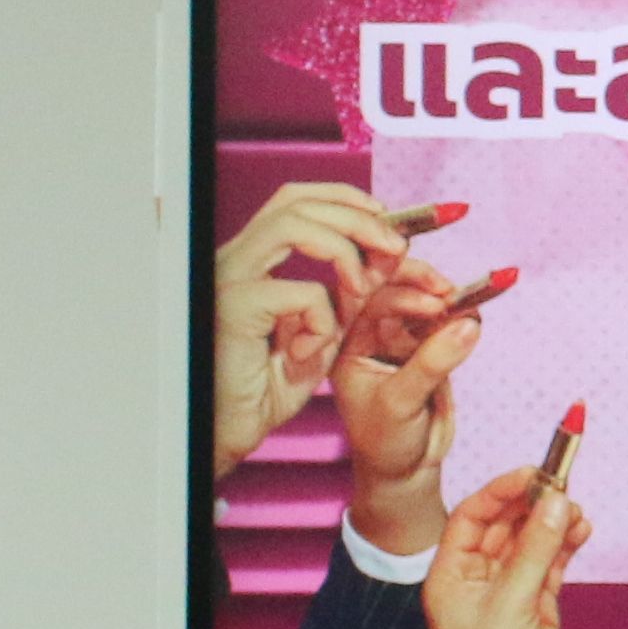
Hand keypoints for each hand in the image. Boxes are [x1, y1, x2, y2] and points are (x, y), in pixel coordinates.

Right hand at [206, 180, 403, 473]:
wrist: (234, 429)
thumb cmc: (271, 384)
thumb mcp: (323, 327)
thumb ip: (350, 289)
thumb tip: (395, 249)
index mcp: (253, 259)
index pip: (297, 200)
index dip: (347, 199)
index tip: (391, 218)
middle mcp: (236, 259)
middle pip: (297, 200)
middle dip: (358, 217)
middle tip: (398, 248)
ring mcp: (229, 278)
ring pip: (292, 224)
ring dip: (344, 247)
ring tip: (365, 285)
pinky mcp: (232, 308)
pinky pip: (297, 291)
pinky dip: (321, 316)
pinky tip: (313, 348)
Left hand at [327, 256, 487, 550]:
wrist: (405, 469)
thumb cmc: (385, 442)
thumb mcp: (401, 403)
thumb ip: (432, 363)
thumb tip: (469, 325)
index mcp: (345, 344)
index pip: (366, 299)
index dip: (398, 289)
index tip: (433, 299)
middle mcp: (368, 335)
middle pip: (393, 289)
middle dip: (422, 285)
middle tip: (450, 293)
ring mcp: (399, 338)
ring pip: (423, 302)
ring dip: (446, 300)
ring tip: (468, 307)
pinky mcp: (428, 346)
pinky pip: (446, 320)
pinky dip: (461, 314)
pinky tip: (473, 315)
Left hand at [419, 464, 584, 628]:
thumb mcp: (509, 605)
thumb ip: (534, 552)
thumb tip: (554, 505)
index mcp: (451, 576)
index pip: (471, 518)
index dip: (500, 492)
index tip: (532, 473)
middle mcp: (477, 579)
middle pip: (505, 525)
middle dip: (533, 504)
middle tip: (562, 485)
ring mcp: (508, 589)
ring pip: (532, 541)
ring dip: (554, 523)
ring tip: (577, 511)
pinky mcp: (536, 602)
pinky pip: (552, 561)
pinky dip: (568, 544)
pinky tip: (581, 530)